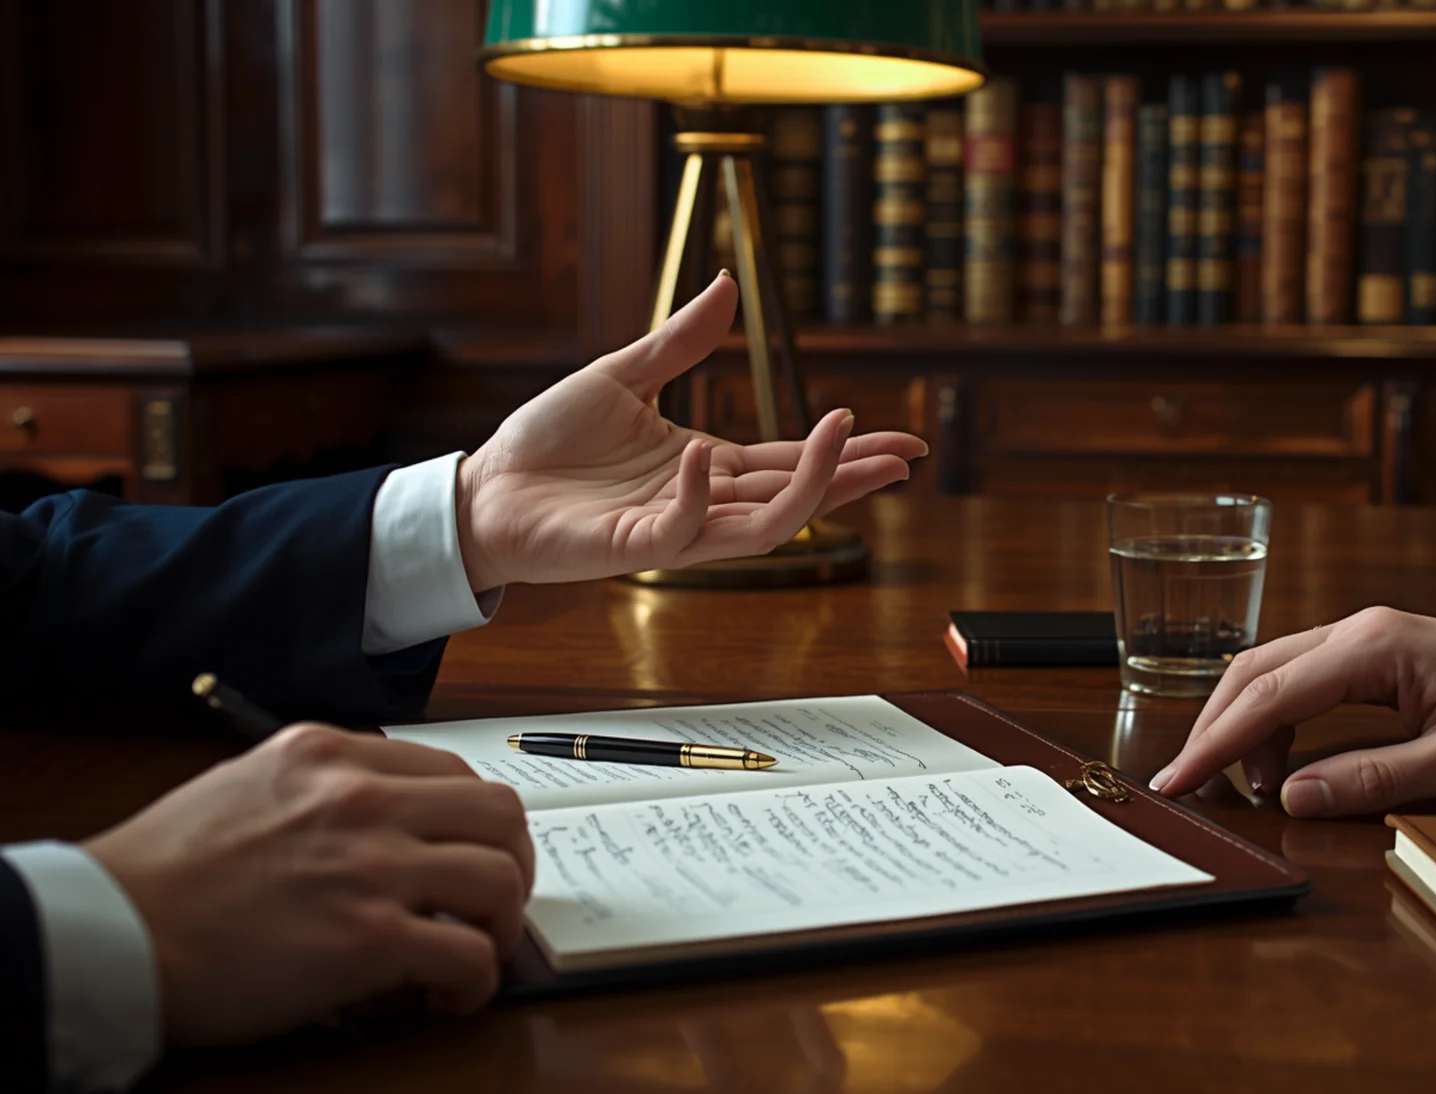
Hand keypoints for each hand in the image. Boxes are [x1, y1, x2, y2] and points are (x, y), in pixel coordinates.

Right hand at [84, 724, 533, 1044]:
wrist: (111, 930)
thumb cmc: (163, 873)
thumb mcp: (246, 784)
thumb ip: (319, 789)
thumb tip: (379, 816)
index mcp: (331, 755)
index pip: (453, 772)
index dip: (479, 823)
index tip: (473, 855)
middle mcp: (361, 798)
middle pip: (500, 814)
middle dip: (513, 862)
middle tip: (494, 903)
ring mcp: (370, 865)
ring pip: (500, 877)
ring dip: (502, 922)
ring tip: (473, 950)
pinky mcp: (369, 938)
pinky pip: (471, 954)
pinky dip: (478, 981)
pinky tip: (449, 995)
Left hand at [455, 272, 928, 590]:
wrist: (484, 488)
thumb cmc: (547, 442)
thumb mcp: (621, 376)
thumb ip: (681, 341)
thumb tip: (729, 286)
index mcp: (708, 465)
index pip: (792, 462)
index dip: (846, 452)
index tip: (901, 442)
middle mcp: (702, 502)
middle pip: (797, 497)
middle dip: (853, 476)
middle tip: (905, 456)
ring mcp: (673, 529)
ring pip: (763, 526)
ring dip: (807, 488)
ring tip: (841, 437)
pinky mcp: (634, 547)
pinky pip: (681, 531)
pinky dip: (696, 497)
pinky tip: (702, 456)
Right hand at [1148, 607, 1435, 816]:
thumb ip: (1373, 778)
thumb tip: (1293, 796)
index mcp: (1377, 647)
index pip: (1271, 694)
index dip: (1217, 742)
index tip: (1178, 781)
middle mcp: (1363, 630)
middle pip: (1256, 671)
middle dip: (1214, 728)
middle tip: (1184, 784)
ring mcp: (1369, 638)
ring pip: (1274, 671)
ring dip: (1245, 725)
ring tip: (1241, 787)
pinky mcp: (1379, 655)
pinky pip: (1304, 679)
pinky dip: (1278, 719)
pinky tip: (1284, 763)